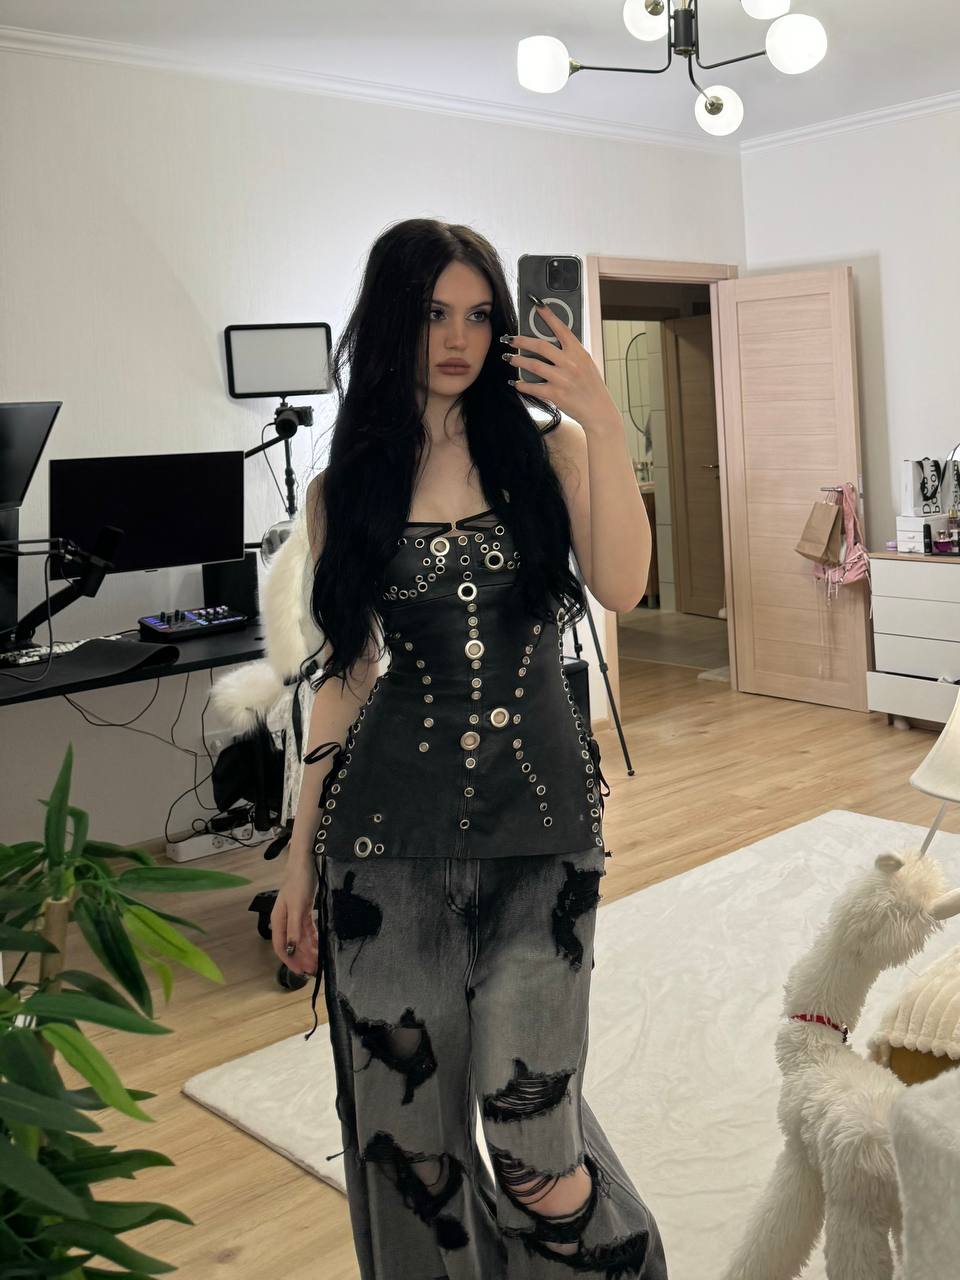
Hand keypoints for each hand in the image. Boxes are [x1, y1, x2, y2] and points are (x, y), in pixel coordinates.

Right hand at [271, 859, 318, 976]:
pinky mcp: (304, 912)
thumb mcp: (297, 907)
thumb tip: (292, 950)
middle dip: (302, 958)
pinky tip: (320, 946)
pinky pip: (307, 930)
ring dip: (309, 951)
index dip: (290, 961)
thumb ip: (294, 929)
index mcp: (278, 921)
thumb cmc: (298, 882)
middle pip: (293, 945)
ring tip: (319, 960)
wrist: (305, 863)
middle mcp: (285, 921)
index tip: (301, 972)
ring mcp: (295, 917)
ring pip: (301, 939)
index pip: (281, 947)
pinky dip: (313, 939)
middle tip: (315, 969)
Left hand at [504, 304, 619, 430]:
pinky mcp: (555, 394)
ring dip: (517, 360)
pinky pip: (533, 387)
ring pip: (533, 364)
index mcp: (578, 352)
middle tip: (509, 339)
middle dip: (521, 341)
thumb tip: (549, 343)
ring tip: (508, 357)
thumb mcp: (586, 364)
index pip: (561, 328)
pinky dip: (522, 385)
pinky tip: (515, 382)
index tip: (536, 304)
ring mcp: (562, 379)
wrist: (599, 411)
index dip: (548, 315)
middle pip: (540, 346)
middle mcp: (570, 363)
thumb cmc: (591, 386)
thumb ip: (570, 353)